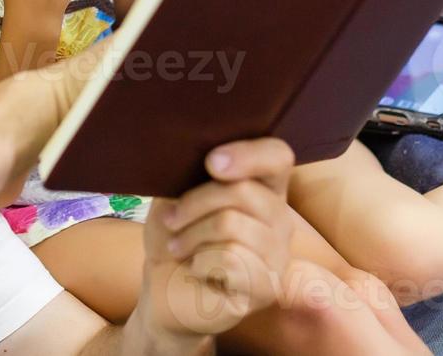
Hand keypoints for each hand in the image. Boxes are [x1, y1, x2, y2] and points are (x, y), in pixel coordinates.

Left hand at [136, 139, 294, 340]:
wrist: (161, 286)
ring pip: (231, 225)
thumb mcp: (176, 193)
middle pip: (243, 191)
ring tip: (179, 247)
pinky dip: (200, 262)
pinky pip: (230, 259)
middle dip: (194, 202)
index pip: (278, 156)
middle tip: (171, 219)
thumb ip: (194, 171)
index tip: (210, 163)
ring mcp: (278, 256)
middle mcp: (280, 219)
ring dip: (191, 235)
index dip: (247, 154)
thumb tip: (207, 156)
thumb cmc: (174, 235)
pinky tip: (197, 270)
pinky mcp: (266, 288)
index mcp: (264, 188)